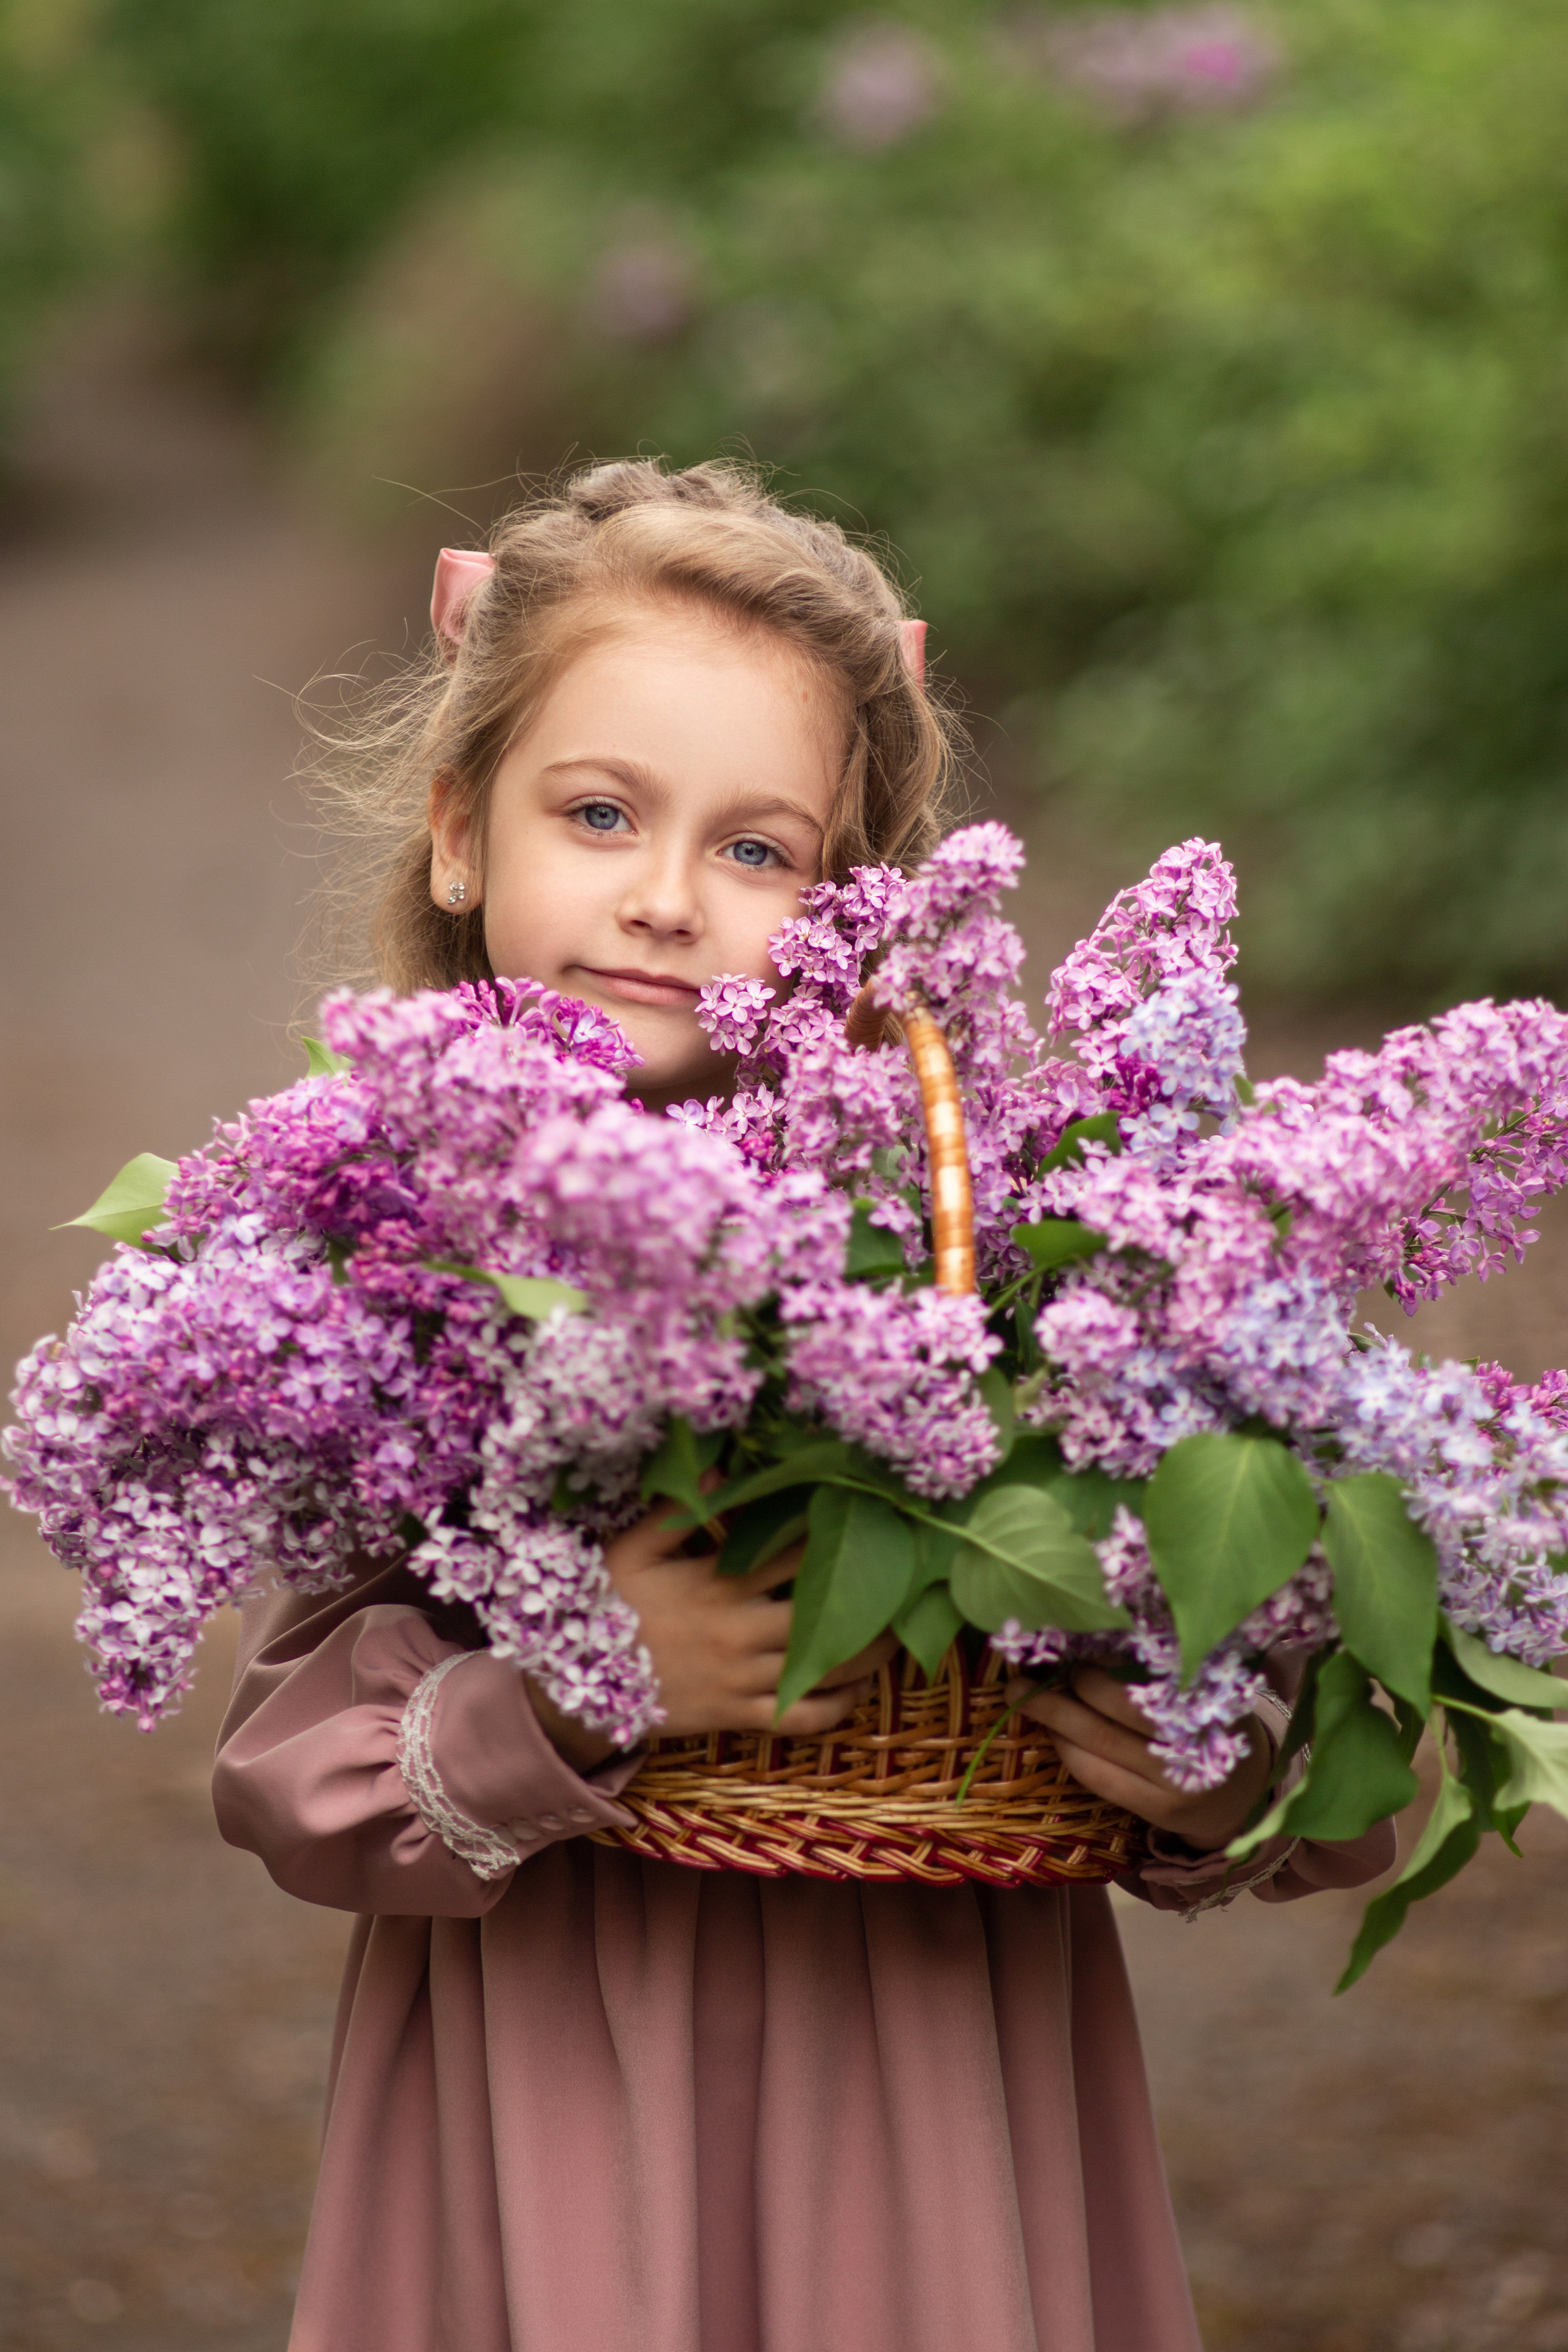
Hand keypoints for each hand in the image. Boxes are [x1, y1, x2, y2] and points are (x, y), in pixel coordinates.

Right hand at [528, 1500, 896, 1767]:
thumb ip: (674, 1510)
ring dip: (871, 1650)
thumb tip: (717, 1469)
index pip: (795, 1554)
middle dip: (871, 1594)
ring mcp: (744, 1679)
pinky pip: (803, 1718)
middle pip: (825, 1612)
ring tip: (901, 1630)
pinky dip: (838, 1706)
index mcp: (720, 1584)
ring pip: (825, 1665)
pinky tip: (858, 1688)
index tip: (871, 1518)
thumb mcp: (631, 1550)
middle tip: (908, 1577)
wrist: (578, 1689)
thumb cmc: (607, 1608)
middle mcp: (741, 1631)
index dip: (836, 1535)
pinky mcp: (739, 1717)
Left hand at [1013, 1662, 1274, 1851]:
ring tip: (1023, 1697)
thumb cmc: (1211, 1727)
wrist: (1242, 1799)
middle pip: (1115, 1708)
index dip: (1101, 1664)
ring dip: (1055, 1718)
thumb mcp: (1204, 1692)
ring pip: (1099, 1743)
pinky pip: (1099, 1777)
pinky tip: (1054, 1735)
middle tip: (1036, 1672)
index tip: (1073, 1649)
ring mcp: (1175, 1780)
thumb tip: (1094, 1637)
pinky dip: (1069, 1752)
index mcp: (1205, 1701)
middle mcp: (1193, 1741)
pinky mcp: (1158, 1809)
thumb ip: (1162, 1669)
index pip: (1144, 1678)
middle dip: (1067, 1688)